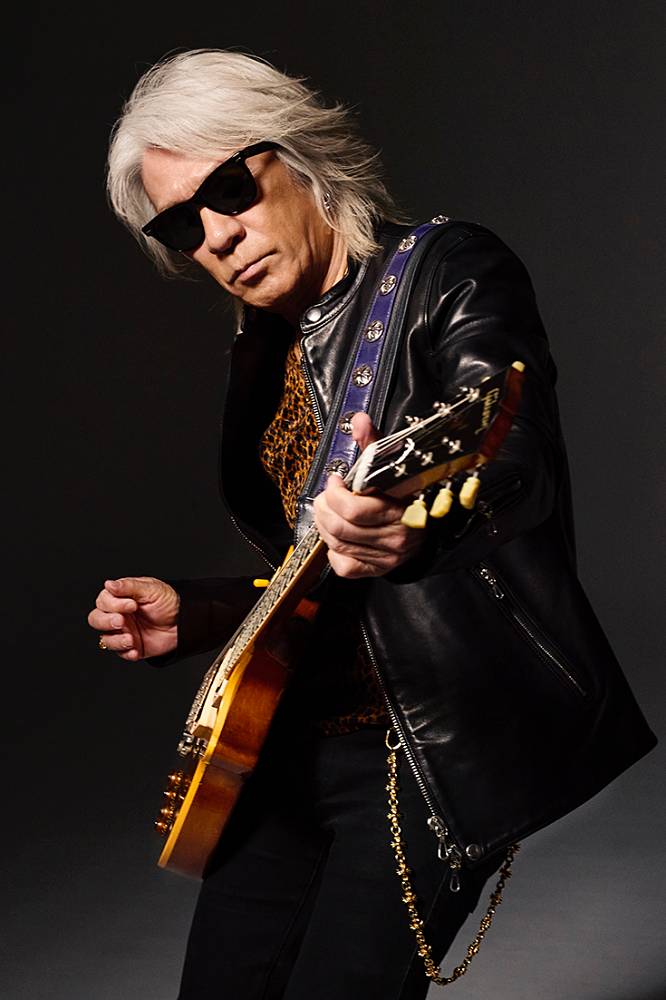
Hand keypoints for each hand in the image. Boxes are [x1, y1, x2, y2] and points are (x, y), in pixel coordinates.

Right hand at [88, 577, 179, 659]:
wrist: (186, 622)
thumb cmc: (169, 602)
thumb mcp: (151, 589)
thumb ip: (129, 587)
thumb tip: (108, 584)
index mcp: (121, 598)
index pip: (103, 601)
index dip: (113, 604)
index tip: (132, 605)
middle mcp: (118, 615)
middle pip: (96, 619)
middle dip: (106, 621)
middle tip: (122, 621)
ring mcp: (124, 632)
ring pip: (105, 639)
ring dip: (116, 640)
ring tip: (131, 638)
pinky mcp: (132, 647)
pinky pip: (121, 653)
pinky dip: (126, 652)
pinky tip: (136, 648)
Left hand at [312, 413, 424, 578]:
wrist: (434, 524)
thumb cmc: (410, 492)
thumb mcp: (394, 465)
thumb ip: (373, 444)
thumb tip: (359, 420)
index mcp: (402, 510)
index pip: (356, 510)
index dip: (336, 494)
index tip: (335, 481)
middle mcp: (397, 537)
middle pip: (340, 528)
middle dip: (325, 509)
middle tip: (326, 496)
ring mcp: (388, 557)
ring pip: (338, 545)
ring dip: (325, 526)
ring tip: (328, 511)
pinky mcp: (378, 570)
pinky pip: (344, 566)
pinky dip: (334, 551)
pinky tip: (340, 537)